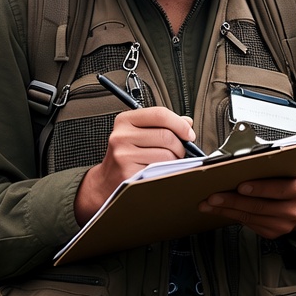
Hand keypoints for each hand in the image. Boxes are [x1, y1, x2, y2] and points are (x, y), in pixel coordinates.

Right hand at [74, 108, 196, 223]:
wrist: (107, 181)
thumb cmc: (126, 156)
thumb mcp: (139, 133)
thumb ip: (162, 125)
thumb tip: (187, 122)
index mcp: (125, 120)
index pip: (159, 114)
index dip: (180, 124)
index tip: (189, 134)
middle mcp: (121, 136)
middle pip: (166, 135)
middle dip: (180, 146)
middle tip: (179, 152)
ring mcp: (123, 155)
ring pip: (167, 154)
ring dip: (175, 160)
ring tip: (168, 162)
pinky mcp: (128, 173)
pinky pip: (161, 170)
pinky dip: (167, 171)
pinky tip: (160, 171)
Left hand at [199, 172, 295, 239]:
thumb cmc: (290, 180)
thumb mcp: (288, 168)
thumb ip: (272, 163)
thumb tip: (243, 155)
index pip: (278, 189)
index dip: (259, 188)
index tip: (240, 186)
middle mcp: (293, 210)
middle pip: (259, 206)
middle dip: (232, 201)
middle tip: (213, 197)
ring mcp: (283, 225)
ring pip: (250, 217)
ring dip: (226, 210)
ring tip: (208, 204)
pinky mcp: (273, 233)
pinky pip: (248, 224)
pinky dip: (231, 216)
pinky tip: (219, 210)